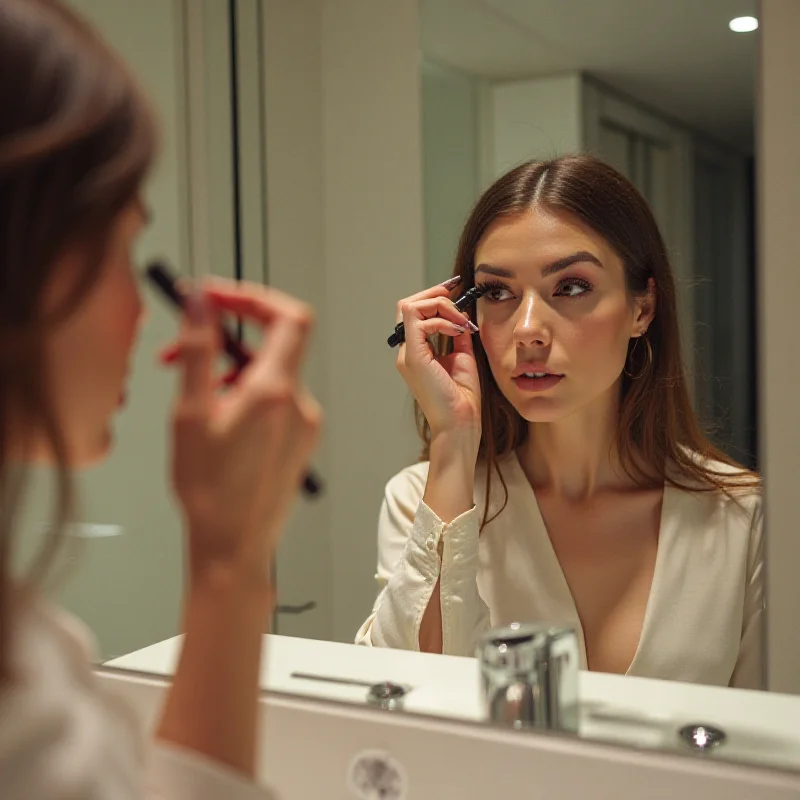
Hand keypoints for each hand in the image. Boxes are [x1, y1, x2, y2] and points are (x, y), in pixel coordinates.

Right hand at [161, 279, 321, 587]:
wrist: (234, 546)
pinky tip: (218, 417)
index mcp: (275, 393)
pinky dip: (246, 393)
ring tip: (194, 395)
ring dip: (230, 370)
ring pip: (270, 373)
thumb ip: (198, 350)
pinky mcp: (300, 439)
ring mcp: (304, 423)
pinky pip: (276, 398)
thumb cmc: (211, 493)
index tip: (217, 297)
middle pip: (273, 344)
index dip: (253, 298)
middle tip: (181, 350)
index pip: (288, 317)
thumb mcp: (191, 414)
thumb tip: (200, 302)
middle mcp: (299, 404)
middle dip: (225, 337)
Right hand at [396, 278, 481, 446]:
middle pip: (408, 305)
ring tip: (462, 321)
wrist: (460, 424)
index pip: (416, 313)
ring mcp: (407, 354)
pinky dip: (442, 320)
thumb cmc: (462, 398)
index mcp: (416, 352)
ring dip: (441, 306)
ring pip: (410, 307)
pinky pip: (419, 321)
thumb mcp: (463, 357)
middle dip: (435, 294)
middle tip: (458, 293)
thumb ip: (458, 334)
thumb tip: (461, 313)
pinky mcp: (413, 357)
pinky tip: (459, 331)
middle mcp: (407, 352)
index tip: (456, 287)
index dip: (434, 296)